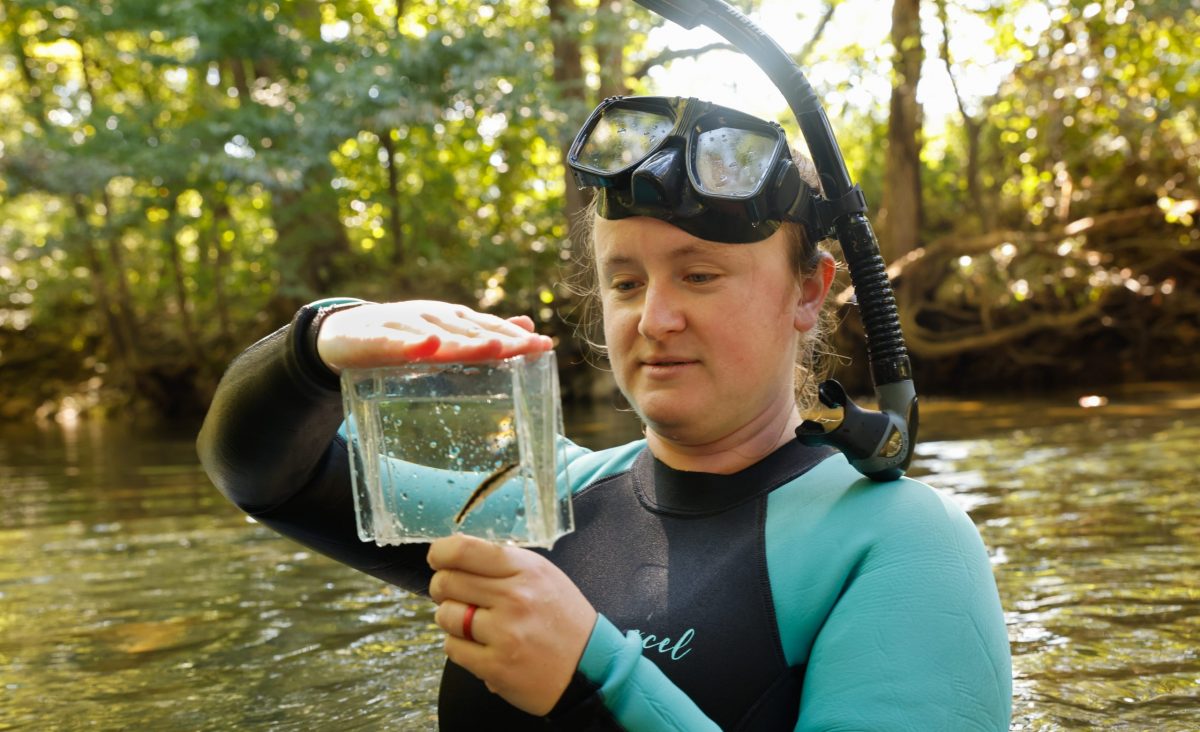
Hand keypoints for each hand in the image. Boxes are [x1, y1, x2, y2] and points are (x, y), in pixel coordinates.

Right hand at [316, 300, 552, 372]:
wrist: (343, 333)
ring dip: (466, 340)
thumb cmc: (401, 336)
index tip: (546, 346)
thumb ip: (482, 332)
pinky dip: (413, 343)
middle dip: (502, 339)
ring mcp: (405, 325)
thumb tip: (526, 326)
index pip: (489, 327)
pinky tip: (429, 346)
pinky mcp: (376, 337)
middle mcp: (433, 318)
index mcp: (451, 320)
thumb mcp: (445, 334)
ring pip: (439, 334)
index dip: (516, 336)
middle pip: (471, 329)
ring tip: (495, 347)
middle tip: (531, 348)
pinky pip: (396, 342)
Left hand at [428, 534, 597, 715]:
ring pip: (445, 615)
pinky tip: (480, 645)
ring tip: (472, 623)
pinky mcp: (496, 667)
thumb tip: (456, 554)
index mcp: (527, 569)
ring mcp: (505, 634)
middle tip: (453, 594)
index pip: (465, 550)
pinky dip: (460, 646)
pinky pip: (452, 648)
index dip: (441, 552)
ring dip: (451, 619)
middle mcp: (515, 598)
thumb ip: (504, 563)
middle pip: (447, 582)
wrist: (591, 668)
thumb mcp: (545, 577)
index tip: (437, 558)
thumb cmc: (564, 620)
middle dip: (443, 587)